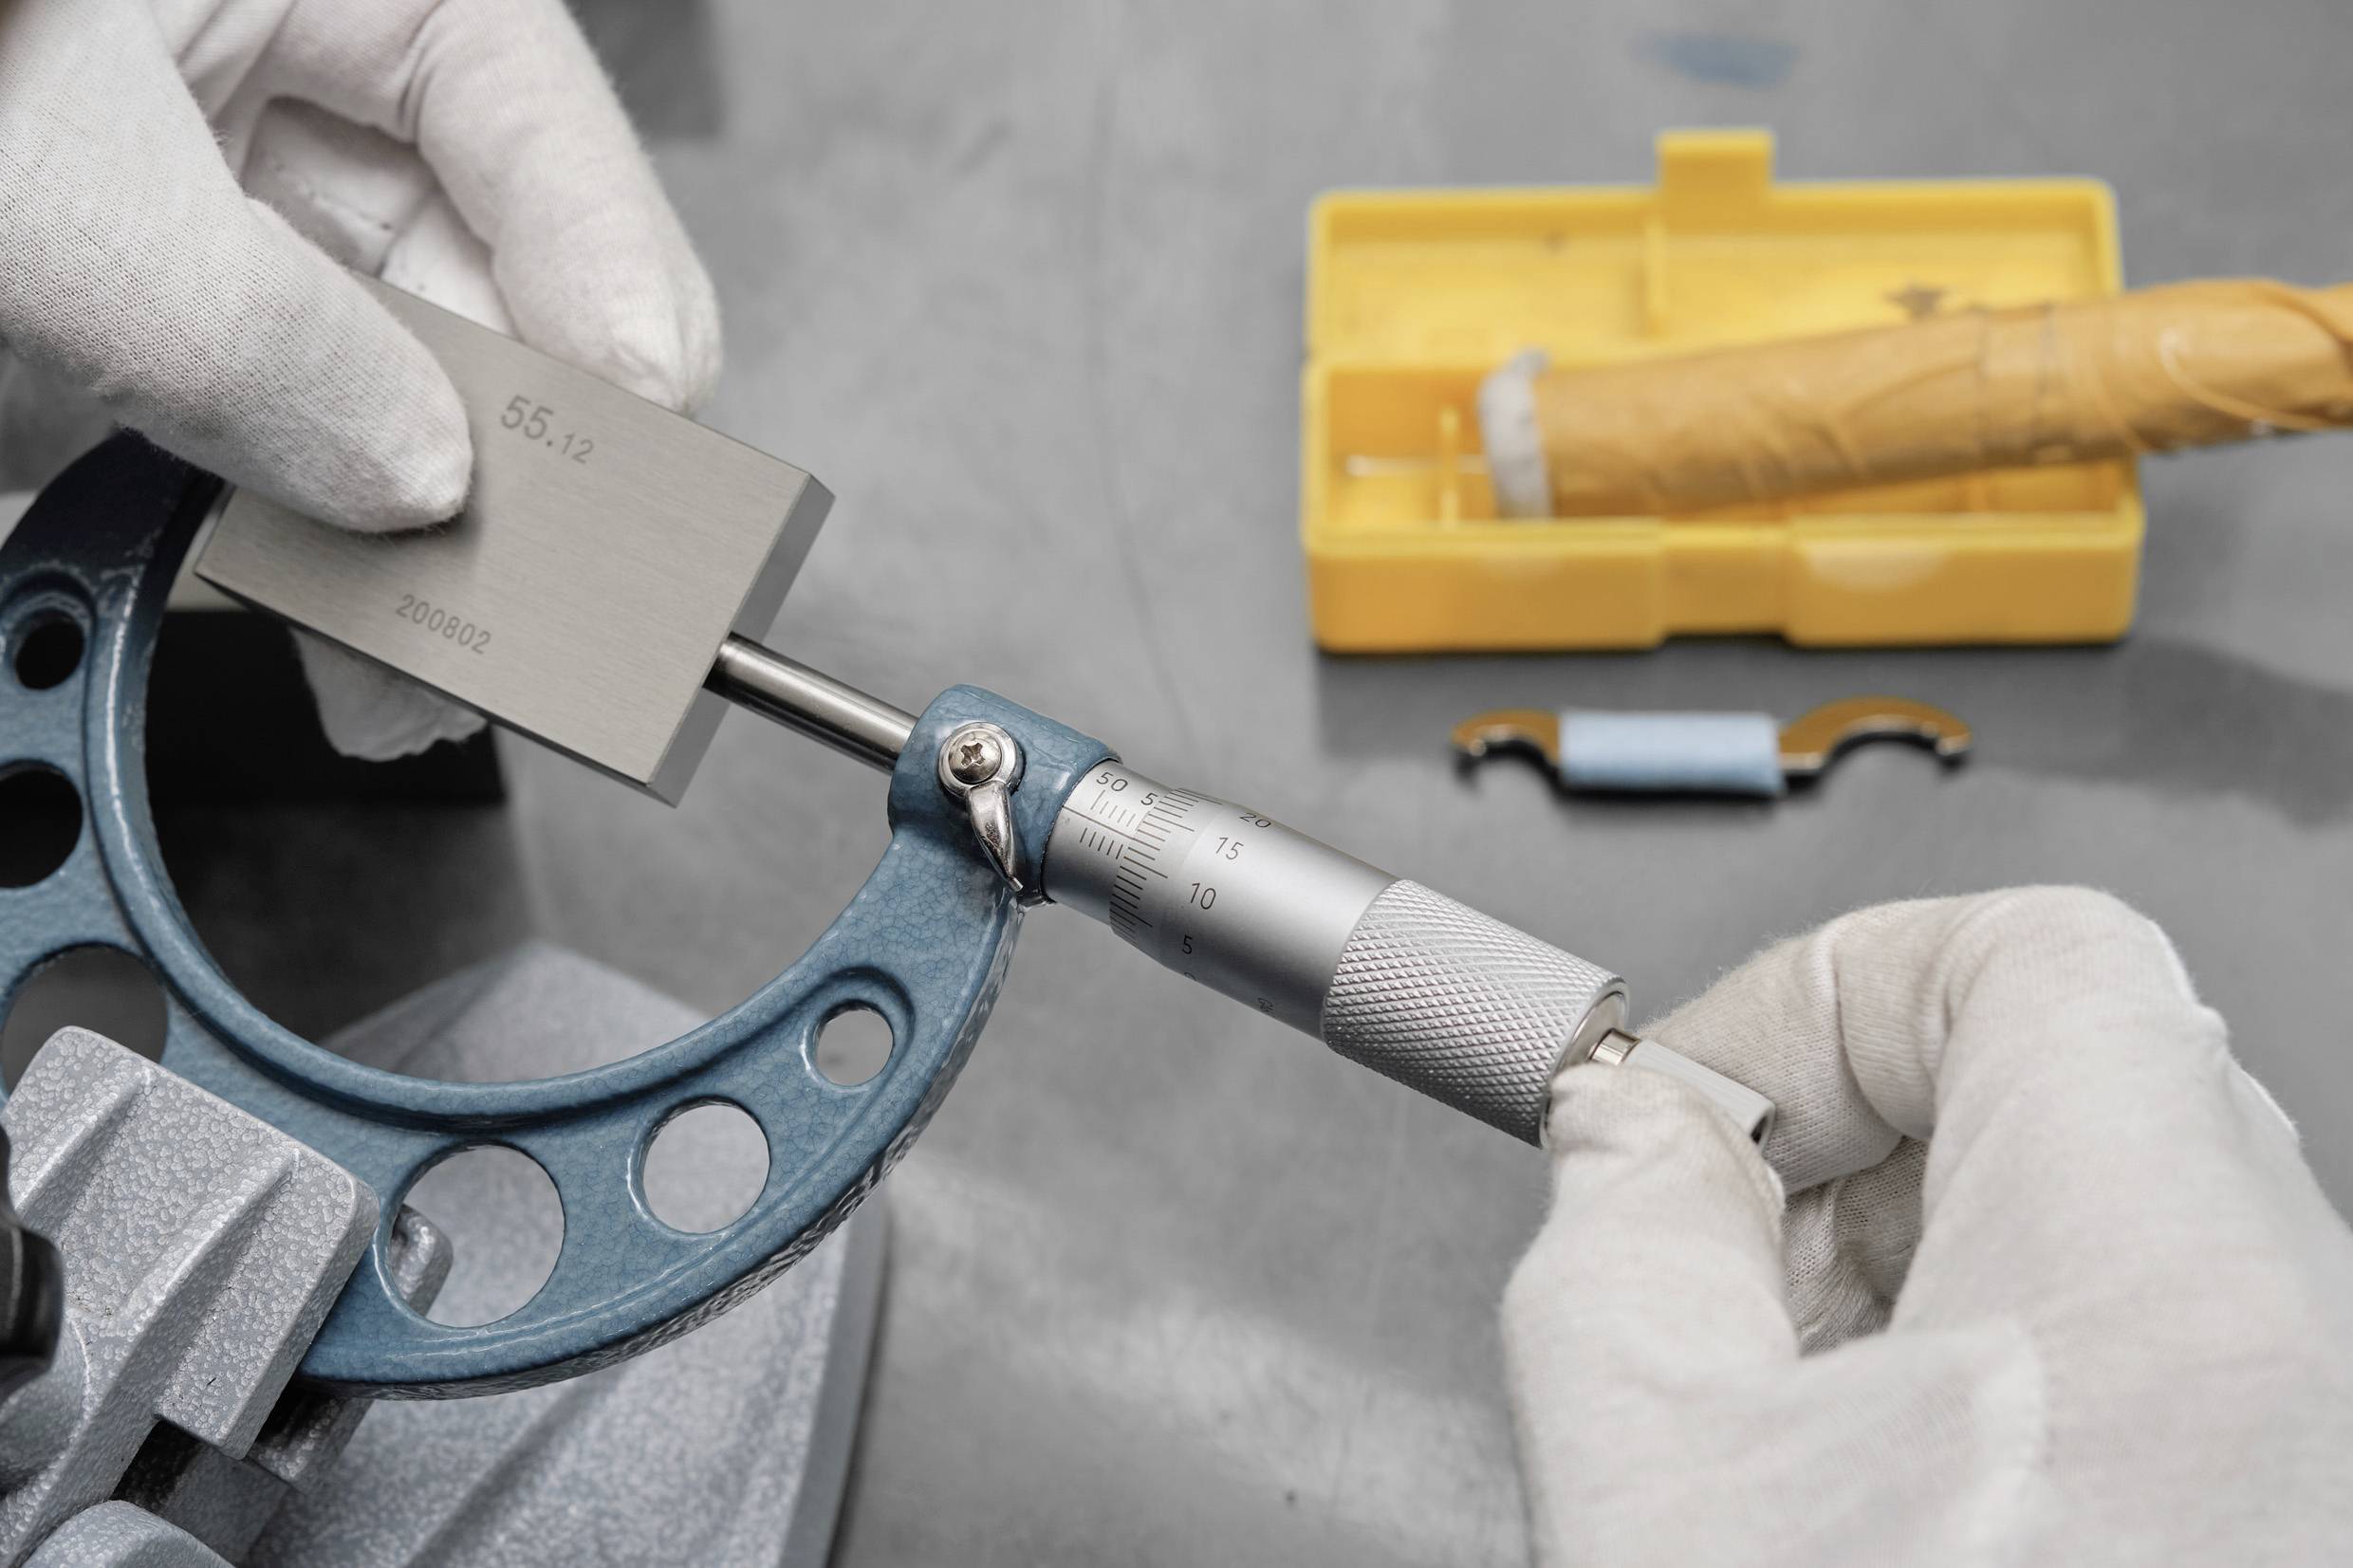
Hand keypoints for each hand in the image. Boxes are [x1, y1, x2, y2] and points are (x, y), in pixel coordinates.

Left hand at [0, 0, 718, 756]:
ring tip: (405, 657)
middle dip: (501, 468)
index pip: (551, 140)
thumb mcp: (47, 166)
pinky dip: (272, 529)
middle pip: (485, 290)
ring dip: (397, 529)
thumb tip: (411, 480)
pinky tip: (290, 603)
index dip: (618, 317)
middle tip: (521, 618)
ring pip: (384, 382)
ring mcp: (227, 199)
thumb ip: (248, 329)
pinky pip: (262, 427)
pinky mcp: (147, 304)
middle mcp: (301, 81)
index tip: (646, 478)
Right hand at [1504, 888, 2352, 1565]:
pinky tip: (1875, 1479)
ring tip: (1777, 1401)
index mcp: (2165, 1289)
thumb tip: (1632, 1126)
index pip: (2037, 952)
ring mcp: (2319, 1442)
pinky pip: (2160, 1357)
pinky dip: (1997, 1365)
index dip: (1825, 988)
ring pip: (2107, 1231)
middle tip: (1709, 1243)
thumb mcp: (1651, 1467)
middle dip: (1846, 1144)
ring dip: (1913, 1261)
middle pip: (2067, 1088)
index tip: (1701, 1087)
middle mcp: (2299, 1353)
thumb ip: (1620, 1223)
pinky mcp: (2298, 1511)